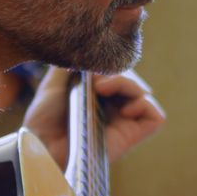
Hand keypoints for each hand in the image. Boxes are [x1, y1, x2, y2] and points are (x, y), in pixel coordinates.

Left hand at [23, 67, 166, 171]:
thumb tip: (91, 50)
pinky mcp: (133, 136)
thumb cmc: (43, 121)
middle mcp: (116, 109)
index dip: (111, 68)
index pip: (121, 73)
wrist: (40, 146)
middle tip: (97, 81)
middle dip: (119, 75)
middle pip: (134, 81)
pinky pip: (156, 116)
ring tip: (102, 90)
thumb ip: (72, 64)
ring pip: (145, 94)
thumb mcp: (54, 83)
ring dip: (128, 85)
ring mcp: (126, 123)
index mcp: (100, 97)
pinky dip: (144, 106)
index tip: (90, 72)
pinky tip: (123, 109)